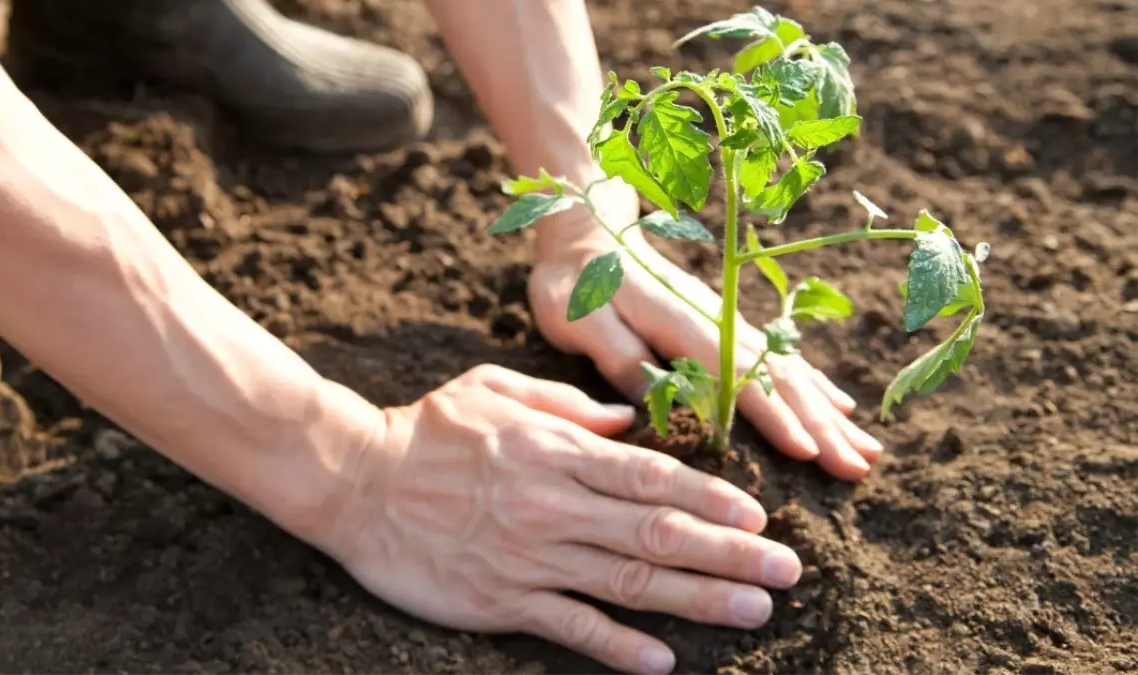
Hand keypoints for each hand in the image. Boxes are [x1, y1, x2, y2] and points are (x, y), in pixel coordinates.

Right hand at [323, 365, 801, 674]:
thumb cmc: (425, 430)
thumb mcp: (494, 389)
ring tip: (752, 613)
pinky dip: (618, 647)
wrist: (353, 480)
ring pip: (628, 582)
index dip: (712, 500)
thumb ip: (566, 403)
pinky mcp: (500, 599)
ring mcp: (529, 556)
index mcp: (556, 451)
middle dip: (728, 555)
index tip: (758, 519)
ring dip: (696, 601)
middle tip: (786, 573)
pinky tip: (662, 662)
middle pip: (656, 533)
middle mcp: (553, 504)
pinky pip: (571, 626)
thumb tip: (627, 419)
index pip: (651, 476)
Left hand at [529, 193, 882, 481]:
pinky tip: (840, 409)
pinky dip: (814, 385)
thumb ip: (620, 356)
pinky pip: (781, 357)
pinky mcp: (726, 324)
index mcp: (683, 324)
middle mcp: (718, 322)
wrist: (587, 234)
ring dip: (828, 413)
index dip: (774, 415)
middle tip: (857, 469)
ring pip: (790, 371)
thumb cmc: (576, 284)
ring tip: (867, 451)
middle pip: (780, 377)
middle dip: (820, 425)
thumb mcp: (581, 320)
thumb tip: (659, 404)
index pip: (738, 376)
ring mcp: (727, 321)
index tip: (808, 453)